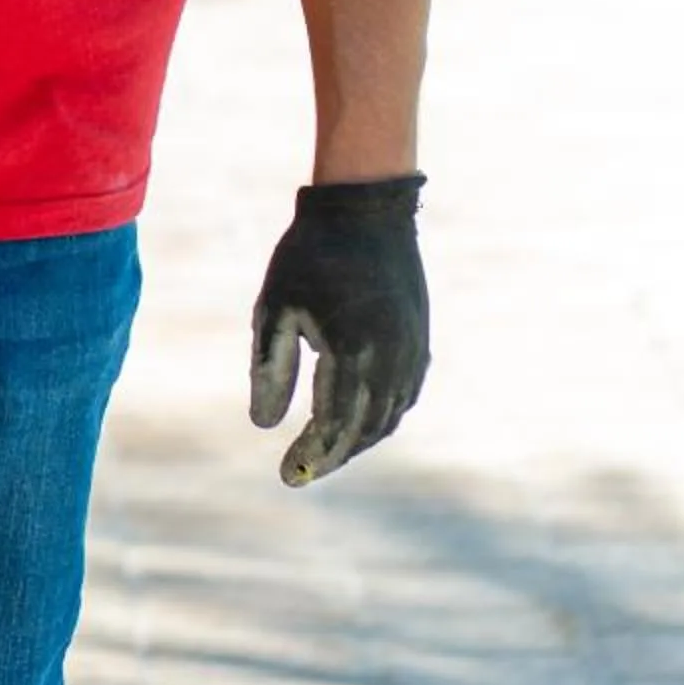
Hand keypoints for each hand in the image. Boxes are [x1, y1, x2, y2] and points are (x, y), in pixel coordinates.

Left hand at [249, 175, 427, 485]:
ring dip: (357, 440)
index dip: (309, 455)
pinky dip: (380, 417)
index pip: (333, 426)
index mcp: (353, 352)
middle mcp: (391, 360)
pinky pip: (403, 397)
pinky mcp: (420, 342)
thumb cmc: (311, 255)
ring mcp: (412, 352)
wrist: (366, 209)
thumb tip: (264, 425)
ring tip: (323, 450)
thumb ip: (270, 368)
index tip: (284, 475)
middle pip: (364, 430)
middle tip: (300, 470)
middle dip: (332, 455)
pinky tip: (357, 420)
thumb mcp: (277, 307)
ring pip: (388, 418)